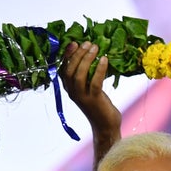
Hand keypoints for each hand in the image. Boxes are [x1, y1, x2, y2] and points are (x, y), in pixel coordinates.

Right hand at [60, 41, 121, 170]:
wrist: (106, 127)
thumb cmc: (100, 106)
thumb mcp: (90, 89)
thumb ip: (87, 76)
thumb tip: (91, 56)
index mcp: (69, 90)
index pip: (63, 69)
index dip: (67, 55)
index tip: (74, 43)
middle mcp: (73, 93)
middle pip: (70, 70)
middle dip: (78, 54)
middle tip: (88, 43)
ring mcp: (83, 97)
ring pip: (80, 75)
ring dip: (87, 59)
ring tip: (96, 48)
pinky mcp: (94, 100)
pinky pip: (95, 82)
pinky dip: (99, 69)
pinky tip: (104, 60)